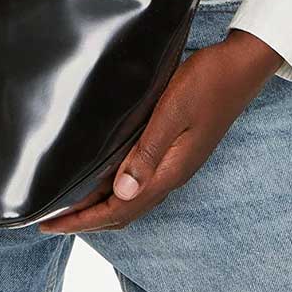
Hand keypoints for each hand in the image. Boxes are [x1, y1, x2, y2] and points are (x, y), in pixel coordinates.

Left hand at [36, 32, 282, 233]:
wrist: (241, 68)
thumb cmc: (208, 82)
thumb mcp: (173, 111)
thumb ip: (147, 151)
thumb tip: (121, 191)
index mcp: (169, 170)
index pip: (119, 209)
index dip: (82, 219)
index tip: (50, 223)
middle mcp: (172, 174)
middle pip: (124, 213)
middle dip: (87, 220)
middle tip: (51, 220)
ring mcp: (177, 164)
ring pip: (133, 200)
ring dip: (102, 207)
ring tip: (73, 204)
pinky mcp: (179, 151)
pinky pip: (143, 183)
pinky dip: (118, 190)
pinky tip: (108, 177)